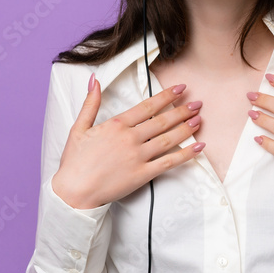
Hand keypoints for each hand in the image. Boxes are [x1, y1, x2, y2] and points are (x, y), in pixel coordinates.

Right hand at [51, 75, 204, 209]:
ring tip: (199, 120)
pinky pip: (169, 163)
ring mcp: (138, 157)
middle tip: (198, 103)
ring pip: (168, 139)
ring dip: (186, 128)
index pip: (147, 106)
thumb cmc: (75, 161)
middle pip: (162, 121)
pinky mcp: (142, 174)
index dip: (166, 96)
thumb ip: (90, 103)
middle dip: (182, 111)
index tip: (180, 88)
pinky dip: (186, 154)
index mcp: (116, 125)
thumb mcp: (78, 128)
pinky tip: (198, 147)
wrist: (74, 191)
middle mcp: (130, 138)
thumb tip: (95, 80)